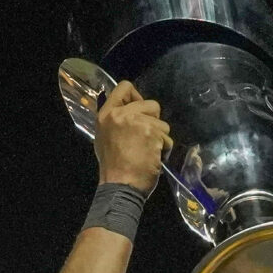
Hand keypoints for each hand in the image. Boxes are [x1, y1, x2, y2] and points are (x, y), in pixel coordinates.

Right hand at [94, 79, 169, 194]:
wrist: (119, 186)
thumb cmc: (112, 167)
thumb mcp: (104, 137)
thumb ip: (115, 121)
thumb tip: (128, 110)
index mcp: (106, 114)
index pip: (124, 87)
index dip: (137, 97)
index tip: (140, 111)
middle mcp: (122, 114)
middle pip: (151, 104)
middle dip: (153, 121)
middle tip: (145, 138)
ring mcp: (138, 123)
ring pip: (162, 123)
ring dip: (160, 138)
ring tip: (147, 152)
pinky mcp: (152, 133)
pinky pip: (167, 138)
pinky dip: (164, 149)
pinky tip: (153, 158)